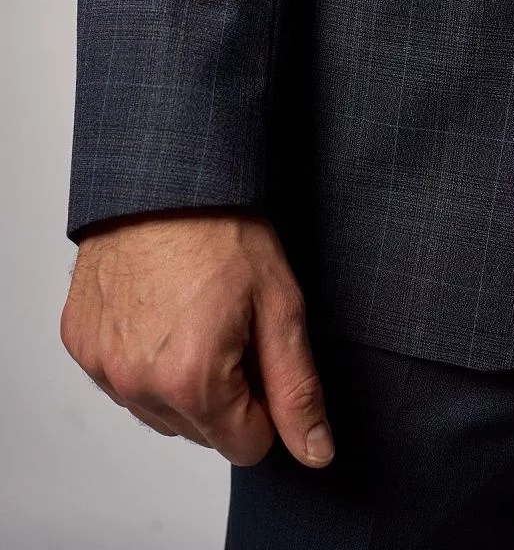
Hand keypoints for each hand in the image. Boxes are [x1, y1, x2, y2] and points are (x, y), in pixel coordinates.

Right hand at [60, 208, 334, 467]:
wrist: (164, 179)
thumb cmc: (222, 229)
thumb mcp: (279, 305)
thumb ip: (297, 388)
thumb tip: (316, 451)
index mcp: (191, 381)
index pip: (246, 445)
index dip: (265, 401)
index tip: (259, 349)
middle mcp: (136, 384)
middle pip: (202, 431)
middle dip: (224, 390)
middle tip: (229, 323)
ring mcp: (102, 365)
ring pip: (159, 410)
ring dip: (181, 379)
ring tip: (194, 313)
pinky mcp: (80, 342)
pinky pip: (122, 378)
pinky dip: (144, 357)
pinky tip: (160, 310)